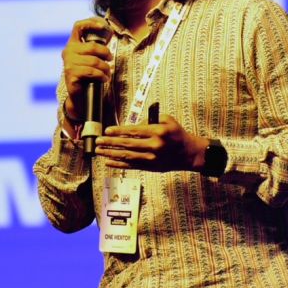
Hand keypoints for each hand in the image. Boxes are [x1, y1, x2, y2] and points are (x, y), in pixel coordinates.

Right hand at [62, 18, 112, 119]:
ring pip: (94, 60)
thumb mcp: (90, 58)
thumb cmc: (88, 75)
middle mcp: (68, 51)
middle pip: (92, 46)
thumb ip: (95, 46)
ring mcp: (68, 63)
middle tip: (110, 59)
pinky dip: (101, 75)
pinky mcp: (71, 74)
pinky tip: (104, 79)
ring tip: (107, 73)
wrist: (80, 96)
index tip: (104, 27)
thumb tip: (109, 32)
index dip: (91, 23)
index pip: (78, 26)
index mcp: (72, 44)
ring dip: (105, 68)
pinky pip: (91, 71)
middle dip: (105, 53)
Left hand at [94, 113, 208, 172]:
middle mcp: (154, 146)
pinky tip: (108, 162)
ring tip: (98, 151)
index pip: (134, 131)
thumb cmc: (177, 134)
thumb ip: (149, 120)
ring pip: (127, 156)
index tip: (107, 130)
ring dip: (110, 154)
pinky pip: (131, 166)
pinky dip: (118, 164)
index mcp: (158, 132)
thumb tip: (132, 125)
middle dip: (110, 143)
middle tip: (98, 141)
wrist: (189, 153)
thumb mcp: (167, 120)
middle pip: (127, 144)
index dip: (119, 131)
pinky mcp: (150, 167)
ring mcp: (151, 158)